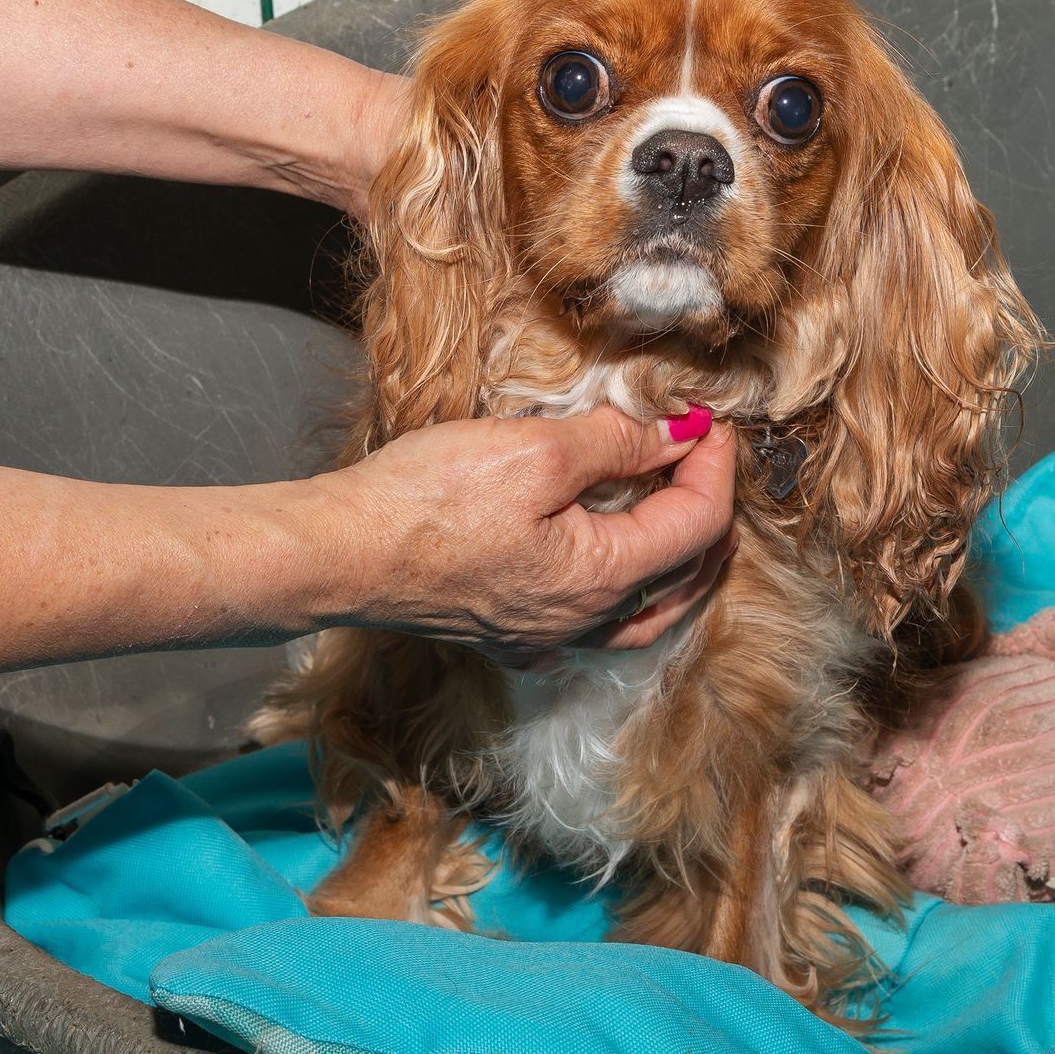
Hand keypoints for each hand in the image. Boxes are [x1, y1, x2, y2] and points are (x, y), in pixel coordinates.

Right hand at [311, 406, 736, 660]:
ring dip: (677, 562)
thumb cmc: (428, 501)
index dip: (714, 465)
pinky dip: (626, 587)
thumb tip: (676, 435)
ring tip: (681, 513)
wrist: (340, 553)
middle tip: (705, 458)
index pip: (698, 523)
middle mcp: (584, 622)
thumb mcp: (534, 450)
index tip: (707, 418)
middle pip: (685, 577)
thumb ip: (615, 442)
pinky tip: (609, 563)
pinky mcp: (507, 632)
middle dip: (708, 514)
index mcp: (603, 578)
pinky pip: (596, 623)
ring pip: (645, 612)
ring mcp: (544, 635)